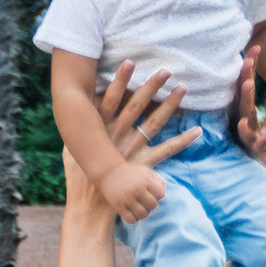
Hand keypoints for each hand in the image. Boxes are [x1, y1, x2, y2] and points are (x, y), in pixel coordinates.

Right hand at [78, 61, 198, 223]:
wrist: (91, 205)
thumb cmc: (79, 178)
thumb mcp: (70, 152)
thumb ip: (72, 134)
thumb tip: (68, 118)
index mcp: (100, 129)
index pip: (111, 98)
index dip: (119, 79)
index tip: (130, 61)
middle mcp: (119, 135)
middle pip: (137, 105)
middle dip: (150, 85)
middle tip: (165, 68)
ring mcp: (133, 149)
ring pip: (154, 122)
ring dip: (170, 104)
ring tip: (182, 88)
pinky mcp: (144, 165)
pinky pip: (167, 150)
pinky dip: (183, 140)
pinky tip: (197, 130)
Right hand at [101, 159, 169, 224]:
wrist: (109, 172)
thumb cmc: (131, 173)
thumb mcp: (146, 171)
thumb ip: (158, 181)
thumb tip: (163, 196)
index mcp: (146, 180)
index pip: (161, 195)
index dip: (158, 195)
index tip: (151, 193)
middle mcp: (137, 189)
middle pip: (153, 206)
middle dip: (151, 205)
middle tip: (145, 201)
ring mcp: (127, 198)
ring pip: (143, 215)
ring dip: (143, 213)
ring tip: (139, 208)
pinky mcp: (118, 206)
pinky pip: (131, 220)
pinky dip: (134, 219)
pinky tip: (132, 213)